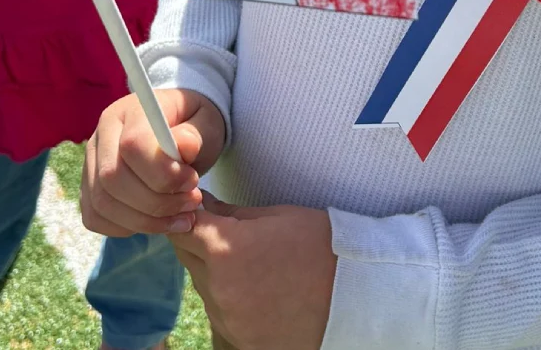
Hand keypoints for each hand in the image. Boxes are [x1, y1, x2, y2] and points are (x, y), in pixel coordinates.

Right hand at [81, 89, 225, 236]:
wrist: (181, 135)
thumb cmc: (194, 126)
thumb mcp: (206, 123)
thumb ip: (196, 134)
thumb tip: (185, 146)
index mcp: (131, 110)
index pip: (133, 145)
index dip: (163, 172)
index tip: (193, 182)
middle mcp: (102, 135)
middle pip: (113, 178)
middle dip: (156, 202)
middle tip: (191, 203)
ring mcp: (91, 163)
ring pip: (103, 203)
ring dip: (146, 220)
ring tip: (182, 218)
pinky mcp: (89, 189)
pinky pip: (96, 218)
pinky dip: (128, 228)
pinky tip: (158, 222)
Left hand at [170, 192, 336, 349]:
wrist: (358, 293)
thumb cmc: (323, 245)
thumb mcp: (279, 216)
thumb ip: (232, 213)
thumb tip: (203, 205)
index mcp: (226, 249)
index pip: (183, 228)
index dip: (189, 216)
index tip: (200, 211)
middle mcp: (219, 287)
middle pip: (189, 258)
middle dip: (202, 243)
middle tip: (231, 234)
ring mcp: (228, 319)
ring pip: (204, 288)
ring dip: (217, 274)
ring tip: (254, 265)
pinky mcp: (240, 340)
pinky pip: (222, 315)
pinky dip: (232, 301)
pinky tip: (259, 290)